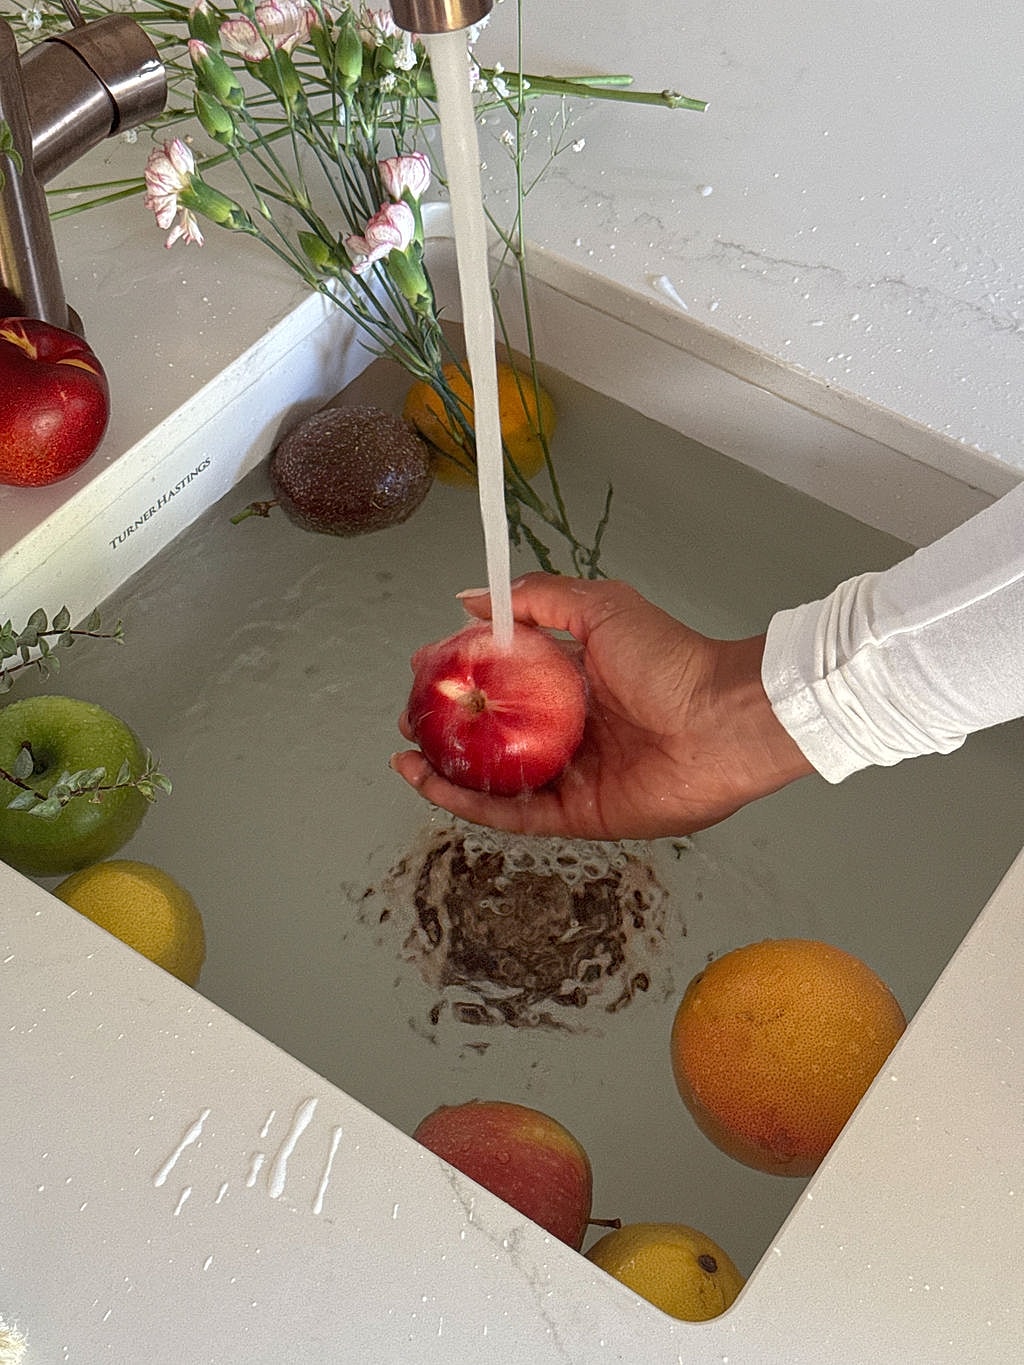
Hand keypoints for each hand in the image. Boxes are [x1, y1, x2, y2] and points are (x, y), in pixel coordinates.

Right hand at [391, 573, 813, 840]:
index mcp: (574, 683)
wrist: (723, 719)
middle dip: (446, 728)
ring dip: (446, 772)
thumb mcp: (599, 607)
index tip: (423, 667)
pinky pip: (513, 814)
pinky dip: (470, 804)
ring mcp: (572, 776)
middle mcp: (569, 732)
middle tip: (411, 717)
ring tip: (406, 757)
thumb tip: (469, 598)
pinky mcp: (579, 815)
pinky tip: (435, 786)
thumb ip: (535, 597)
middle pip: (493, 735)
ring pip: (495, 780)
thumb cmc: (673, 660)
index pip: (503, 680)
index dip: (460, 675)